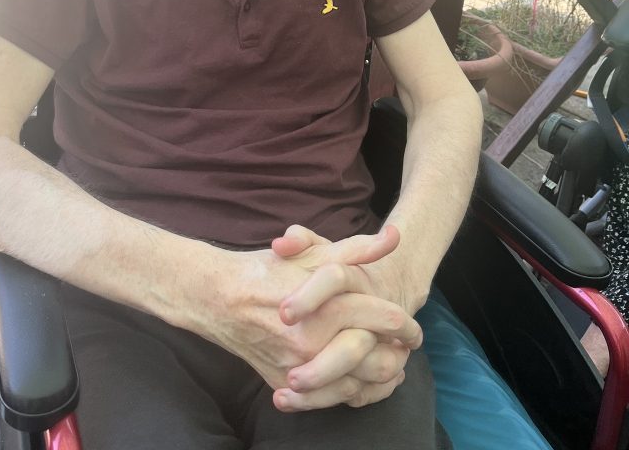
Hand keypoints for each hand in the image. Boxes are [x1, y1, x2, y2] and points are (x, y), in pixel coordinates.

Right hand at [269, 224, 420, 411]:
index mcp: (326, 308)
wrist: (220, 298)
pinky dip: (354, 392)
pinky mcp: (287, 384)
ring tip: (393, 366)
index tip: (414, 326)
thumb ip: (357, 248)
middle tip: (409, 347)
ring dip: (380, 377)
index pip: (380, 317)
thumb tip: (394, 237)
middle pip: (375, 357)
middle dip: (398, 353)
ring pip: (356, 384)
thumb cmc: (269, 271)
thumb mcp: (313, 253)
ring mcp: (299, 368)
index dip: (404, 321)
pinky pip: (330, 397)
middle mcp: (314, 342)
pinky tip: (364, 381)